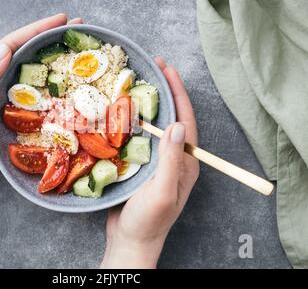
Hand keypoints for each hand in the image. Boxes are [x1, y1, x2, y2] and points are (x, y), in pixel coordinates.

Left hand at [0, 14, 82, 193]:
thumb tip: (5, 49)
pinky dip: (50, 81)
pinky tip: (65, 83)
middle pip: (27, 49)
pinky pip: (35, 88)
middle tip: (77, 29)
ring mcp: (6, 90)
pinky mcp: (13, 105)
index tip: (62, 19)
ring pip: (33, 67)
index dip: (38, 29)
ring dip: (54, 57)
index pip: (15, 42)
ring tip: (76, 51)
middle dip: (51, 37)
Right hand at [100, 58, 199, 267]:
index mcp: (186, 163)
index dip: (178, 93)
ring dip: (148, 104)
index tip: (168, 69)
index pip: (186, 121)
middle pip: (172, 118)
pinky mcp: (141, 166)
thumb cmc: (148, 221)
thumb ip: (171, 160)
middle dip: (165, 92)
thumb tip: (179, 124)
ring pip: (155, 126)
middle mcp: (175, 159)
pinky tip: (122, 112)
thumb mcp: (163, 191)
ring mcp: (158, 162)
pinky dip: (133, 122)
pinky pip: (140, 138)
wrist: (130, 241)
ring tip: (137, 83)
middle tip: (153, 67)